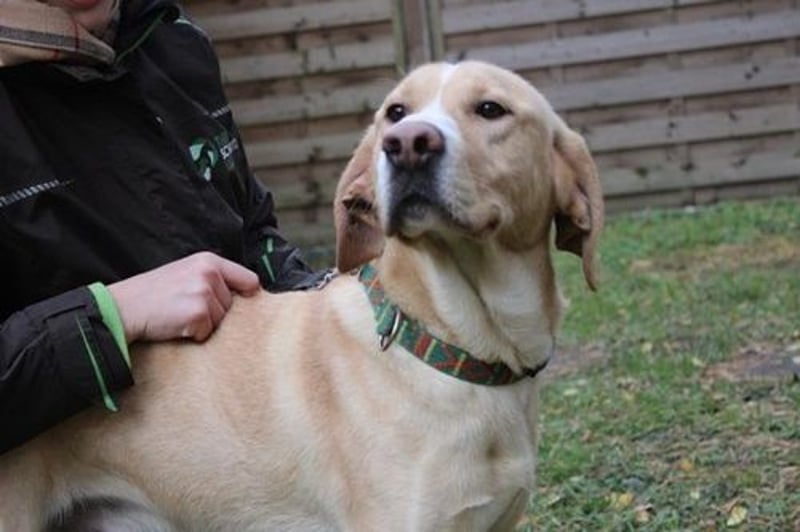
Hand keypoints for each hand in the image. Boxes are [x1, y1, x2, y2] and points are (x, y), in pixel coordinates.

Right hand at [107, 252, 259, 342]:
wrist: (123, 307)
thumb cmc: (153, 293)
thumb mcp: (185, 272)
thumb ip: (212, 278)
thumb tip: (247, 292)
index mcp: (209, 261)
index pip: (249, 279)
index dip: (247, 294)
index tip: (243, 302)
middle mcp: (209, 273)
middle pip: (233, 305)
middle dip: (215, 312)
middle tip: (186, 308)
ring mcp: (204, 293)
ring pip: (221, 321)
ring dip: (204, 324)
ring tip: (179, 315)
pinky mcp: (198, 314)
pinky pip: (207, 333)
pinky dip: (193, 335)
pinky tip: (175, 325)